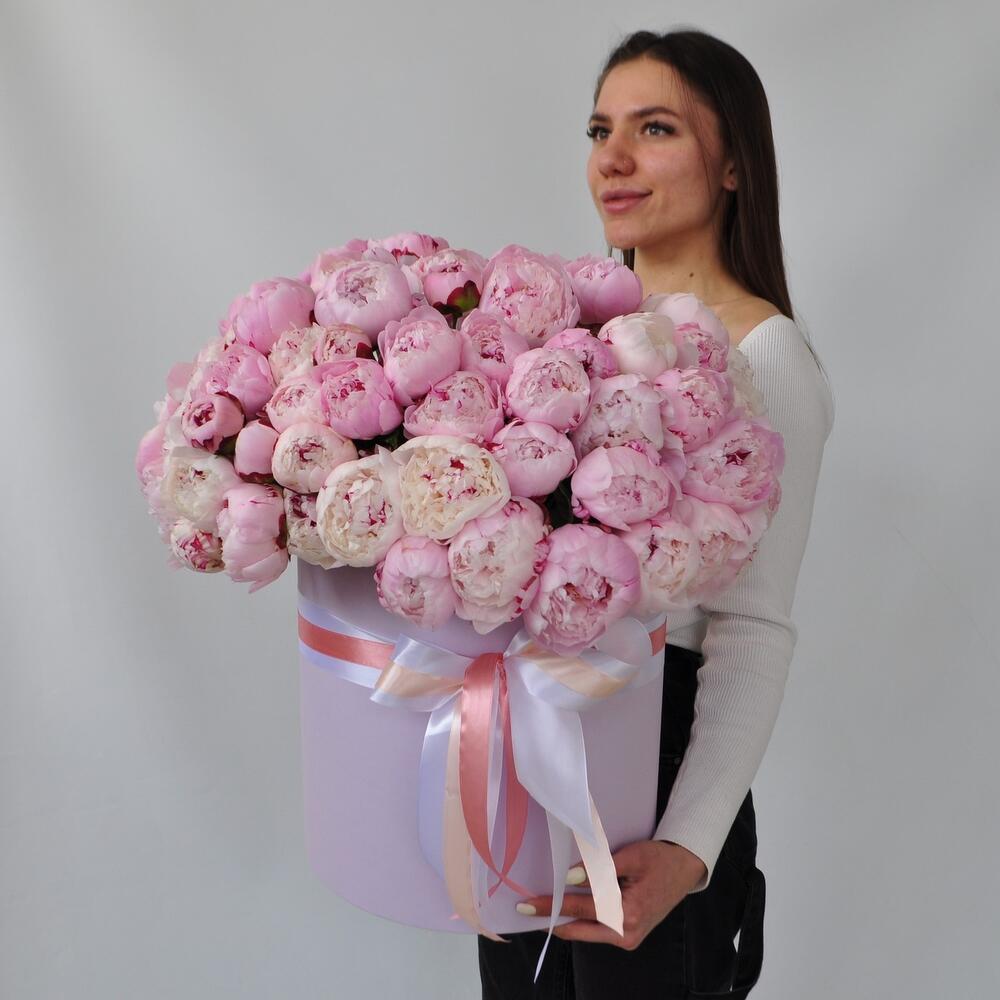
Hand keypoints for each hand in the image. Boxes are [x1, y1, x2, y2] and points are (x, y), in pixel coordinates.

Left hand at [516, 839, 707, 950]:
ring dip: (565, 921)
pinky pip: (597, 931)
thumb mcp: (630, 857)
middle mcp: (627, 932)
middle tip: (526, 911)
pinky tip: (565, 911)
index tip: (527, 904)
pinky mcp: (628, 937)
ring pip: (587, 933)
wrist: (685, 869)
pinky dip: (580, 921)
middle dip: (552, 920)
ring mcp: (628, 938)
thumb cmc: (658, 860)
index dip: (552, 905)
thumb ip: (600, 868)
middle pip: (580, 929)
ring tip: (541, 909)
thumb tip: (570, 876)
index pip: (580, 908)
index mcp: (629, 912)